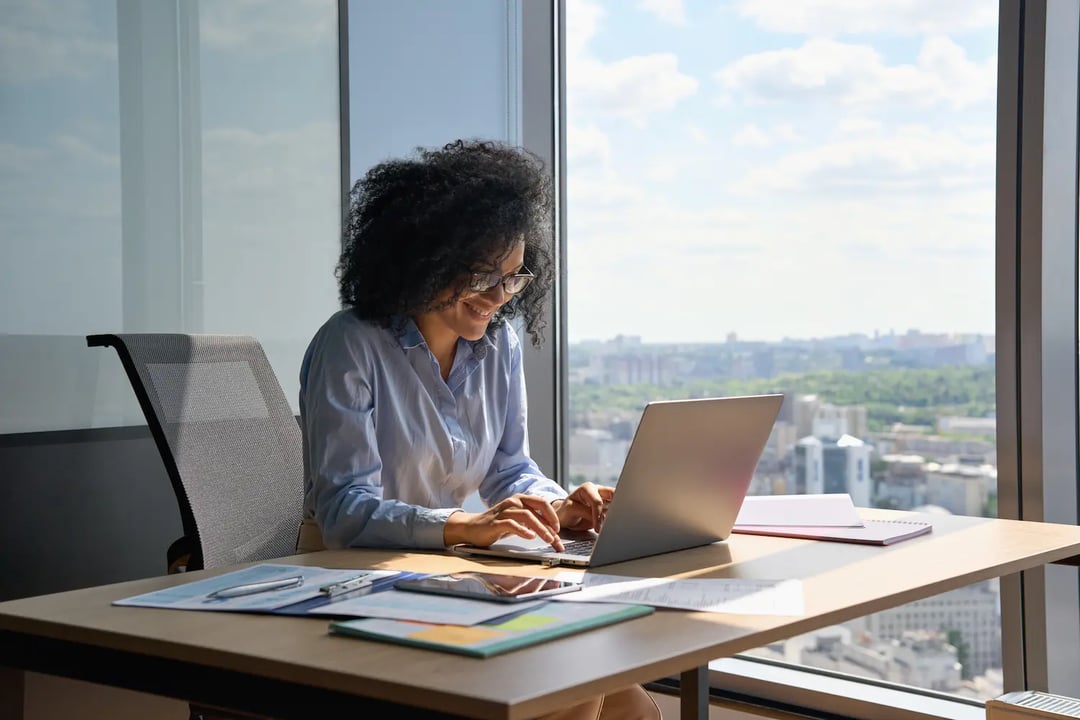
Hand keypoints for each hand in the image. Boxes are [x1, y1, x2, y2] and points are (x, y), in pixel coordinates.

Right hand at [443, 494, 563, 550]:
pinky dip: (523, 530)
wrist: (472, 528)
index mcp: (520, 499)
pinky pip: (512, 524)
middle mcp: (513, 502)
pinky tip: (530, 536)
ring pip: (527, 516)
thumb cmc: (496, 525)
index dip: (552, 515)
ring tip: (548, 540)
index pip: (542, 503)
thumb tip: (551, 531)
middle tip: (557, 538)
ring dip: (541, 529)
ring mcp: (504, 511)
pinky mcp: (496, 522)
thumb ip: (531, 521)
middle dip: (550, 524)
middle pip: (537, 509)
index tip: (559, 529)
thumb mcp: (516, 519)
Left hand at [553, 482, 614, 531]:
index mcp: (587, 488)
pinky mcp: (607, 509)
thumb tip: (601, 520)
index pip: (597, 501)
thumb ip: (586, 513)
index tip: (597, 527)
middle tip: (611, 522)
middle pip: (613, 496)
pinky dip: (613, 520)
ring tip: (609, 527)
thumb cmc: (565, 511)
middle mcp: (597, 491)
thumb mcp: (571, 510)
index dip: (598, 515)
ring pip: (616, 505)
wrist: (565, 518)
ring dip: (614, 516)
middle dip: (614, 508)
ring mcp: (603, 500)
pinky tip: (609, 527)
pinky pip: (615, 513)